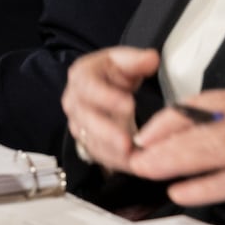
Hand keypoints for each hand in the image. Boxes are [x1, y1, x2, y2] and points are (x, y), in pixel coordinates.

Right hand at [62, 46, 159, 172]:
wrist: (105, 88)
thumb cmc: (114, 73)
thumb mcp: (124, 61)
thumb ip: (136, 60)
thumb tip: (151, 59)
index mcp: (80, 77)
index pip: (88, 87)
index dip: (106, 97)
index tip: (129, 105)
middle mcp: (74, 102)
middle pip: (86, 119)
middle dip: (107, 132)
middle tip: (127, 142)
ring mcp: (78, 124)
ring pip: (92, 141)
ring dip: (112, 152)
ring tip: (133, 159)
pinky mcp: (87, 142)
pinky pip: (99, 156)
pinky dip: (116, 162)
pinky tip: (134, 166)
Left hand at [128, 85, 224, 213]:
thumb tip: (181, 134)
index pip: (199, 103)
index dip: (167, 119)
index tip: (143, 134)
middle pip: (201, 126)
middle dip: (163, 143)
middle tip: (136, 156)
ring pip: (213, 149)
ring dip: (176, 161)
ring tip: (150, 171)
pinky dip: (206, 186)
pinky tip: (183, 193)